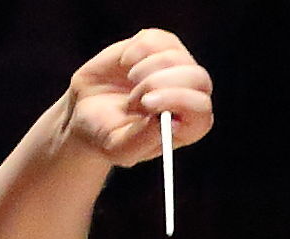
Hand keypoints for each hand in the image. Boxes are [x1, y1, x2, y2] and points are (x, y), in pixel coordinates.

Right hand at [60, 29, 211, 164]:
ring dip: (144, 70)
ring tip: (129, 85)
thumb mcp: (117, 147)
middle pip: (198, 78)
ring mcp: (178, 67)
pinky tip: (125, 65)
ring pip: (174, 56)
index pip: (201, 108)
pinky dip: (135, 51)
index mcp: (188, 125)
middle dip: (160, 84)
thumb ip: (140, 141)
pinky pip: (155, 40)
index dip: (178, 101)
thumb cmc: (106, 133)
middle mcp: (190, 95)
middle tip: (134, 96)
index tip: (147, 103)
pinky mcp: (161, 45)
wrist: (88, 107)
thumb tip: (159, 123)